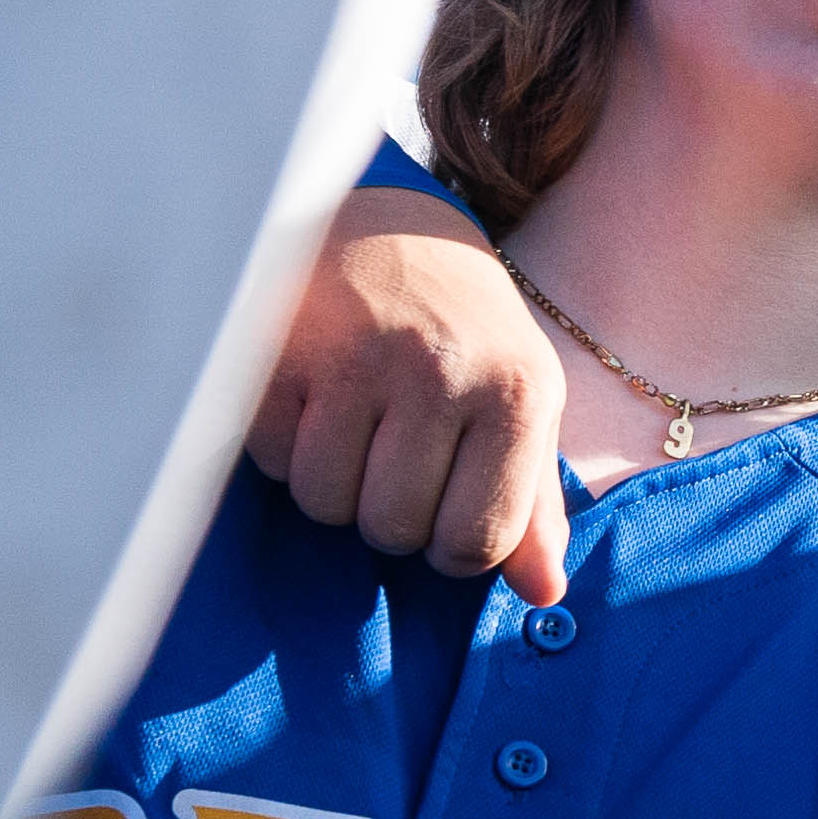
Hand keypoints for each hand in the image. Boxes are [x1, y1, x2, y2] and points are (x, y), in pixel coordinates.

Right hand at [248, 186, 572, 605]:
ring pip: (327, 504)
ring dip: (332, 482)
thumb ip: (532, 504)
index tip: (445, 503)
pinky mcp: (282, 347)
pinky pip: (274, 460)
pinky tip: (312, 392)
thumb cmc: (463, 332)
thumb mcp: (519, 403)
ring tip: (353, 417)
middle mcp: (444, 369)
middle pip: (394, 531)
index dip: (450, 544)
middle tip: (393, 447)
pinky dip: (286, 447)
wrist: (386, 223)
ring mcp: (357, 356)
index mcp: (517, 390)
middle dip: (386, 511)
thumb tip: (543, 595)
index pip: (479, 543)